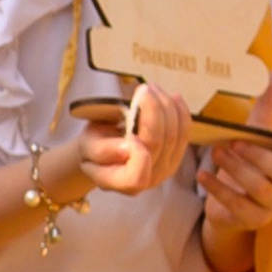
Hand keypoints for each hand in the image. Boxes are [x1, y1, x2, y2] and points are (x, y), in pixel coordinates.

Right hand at [68, 83, 193, 198]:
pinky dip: (181, 112)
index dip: (138, 154)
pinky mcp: (176, 156)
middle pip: (159, 145)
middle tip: (143, 88)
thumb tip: (128, 146)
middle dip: (154, 112)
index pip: (136, 177)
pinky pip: (185, 133)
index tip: (129, 127)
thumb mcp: (85, 147)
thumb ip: (102, 150)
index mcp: (120, 182)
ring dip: (167, 107)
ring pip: (175, 136)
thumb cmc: (92, 148)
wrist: (104, 151)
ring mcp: (165, 170)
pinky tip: (174, 97)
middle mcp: (147, 181)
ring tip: (153, 88)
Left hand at [199, 84, 271, 234]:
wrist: (230, 201)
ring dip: (236, 169)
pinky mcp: (252, 220)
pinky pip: (236, 205)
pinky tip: (202, 175)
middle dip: (258, 157)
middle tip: (234, 143)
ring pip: (259, 189)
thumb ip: (266, 108)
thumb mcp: (256, 135)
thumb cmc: (249, 161)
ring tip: (217, 152)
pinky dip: (217, 189)